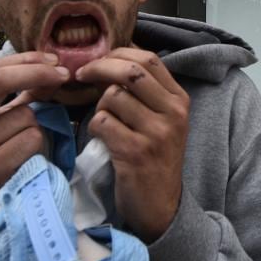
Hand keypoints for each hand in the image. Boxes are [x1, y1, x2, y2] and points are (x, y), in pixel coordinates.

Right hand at [0, 52, 69, 258]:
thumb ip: (11, 94)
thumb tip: (49, 66)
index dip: (24, 61)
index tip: (52, 61)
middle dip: (35, 73)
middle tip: (62, 74)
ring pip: (23, 116)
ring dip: (38, 126)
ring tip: (24, 147)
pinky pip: (30, 140)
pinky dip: (39, 146)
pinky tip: (27, 160)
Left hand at [75, 48, 189, 242]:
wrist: (161, 207)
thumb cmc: (154, 159)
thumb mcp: (162, 121)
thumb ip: (146, 92)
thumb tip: (110, 58)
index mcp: (180, 100)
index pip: (148, 58)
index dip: (117, 53)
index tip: (98, 61)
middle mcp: (173, 112)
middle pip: (130, 71)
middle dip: (98, 68)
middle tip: (80, 76)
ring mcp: (157, 133)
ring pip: (112, 97)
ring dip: (98, 107)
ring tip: (105, 124)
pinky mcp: (136, 152)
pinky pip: (102, 122)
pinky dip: (94, 128)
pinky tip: (102, 140)